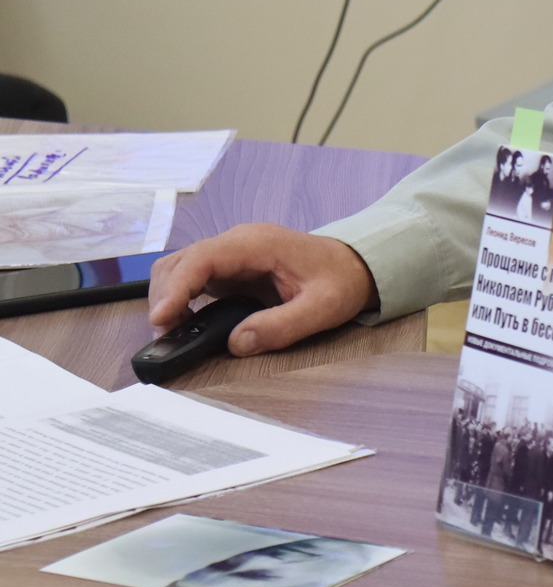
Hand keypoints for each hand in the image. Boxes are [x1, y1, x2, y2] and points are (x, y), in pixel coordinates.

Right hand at [147, 223, 378, 356]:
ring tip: (171, 333)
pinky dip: (180, 300)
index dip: (176, 289)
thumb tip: (237, 343)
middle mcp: (238, 243)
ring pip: (180, 269)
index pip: (201, 259)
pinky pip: (193, 279)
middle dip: (165, 298)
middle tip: (165, 337)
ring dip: (168, 299)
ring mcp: (232, 254)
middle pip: (180, 262)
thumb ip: (282, 326)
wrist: (357, 266)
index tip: (160, 319)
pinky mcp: (231, 268)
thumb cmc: (342, 281)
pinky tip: (184, 323)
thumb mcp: (323, 308)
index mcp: (257, 244)